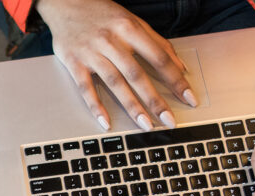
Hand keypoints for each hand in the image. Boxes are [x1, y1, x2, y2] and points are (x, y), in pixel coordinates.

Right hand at [36, 0, 195, 130]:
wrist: (65, 3)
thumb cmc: (101, 13)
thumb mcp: (132, 21)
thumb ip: (157, 42)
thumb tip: (180, 66)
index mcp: (129, 28)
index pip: (158, 57)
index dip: (176, 79)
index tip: (188, 97)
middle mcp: (111, 40)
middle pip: (137, 74)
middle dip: (155, 99)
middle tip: (169, 120)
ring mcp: (91, 52)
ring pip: (115, 83)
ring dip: (131, 106)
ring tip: (145, 125)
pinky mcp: (74, 62)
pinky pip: (86, 87)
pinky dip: (96, 105)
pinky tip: (106, 121)